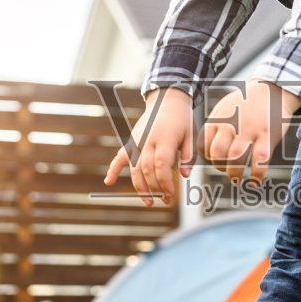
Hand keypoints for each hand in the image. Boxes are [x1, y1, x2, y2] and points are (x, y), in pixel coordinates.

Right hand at [103, 87, 193, 205]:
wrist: (167, 99)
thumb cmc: (182, 119)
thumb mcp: (191, 135)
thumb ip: (188, 156)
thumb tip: (185, 176)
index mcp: (164, 139)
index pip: (161, 165)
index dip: (165, 182)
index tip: (171, 195)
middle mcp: (148, 140)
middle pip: (147, 169)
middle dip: (156, 188)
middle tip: (165, 201)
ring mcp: (137, 141)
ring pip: (135, 168)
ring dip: (140, 187)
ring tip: (149, 202)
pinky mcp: (131, 141)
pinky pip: (120, 156)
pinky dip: (113, 169)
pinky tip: (108, 182)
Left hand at [200, 80, 300, 183]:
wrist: (271, 89)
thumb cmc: (246, 103)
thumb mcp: (224, 109)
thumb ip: (215, 127)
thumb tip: (207, 152)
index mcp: (218, 118)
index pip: (203, 146)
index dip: (208, 160)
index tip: (216, 164)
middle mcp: (232, 124)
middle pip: (217, 154)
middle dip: (220, 168)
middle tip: (227, 172)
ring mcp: (250, 129)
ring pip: (236, 159)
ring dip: (235, 175)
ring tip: (237, 180)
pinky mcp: (268, 135)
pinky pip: (260, 160)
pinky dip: (257, 175)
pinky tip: (255, 181)